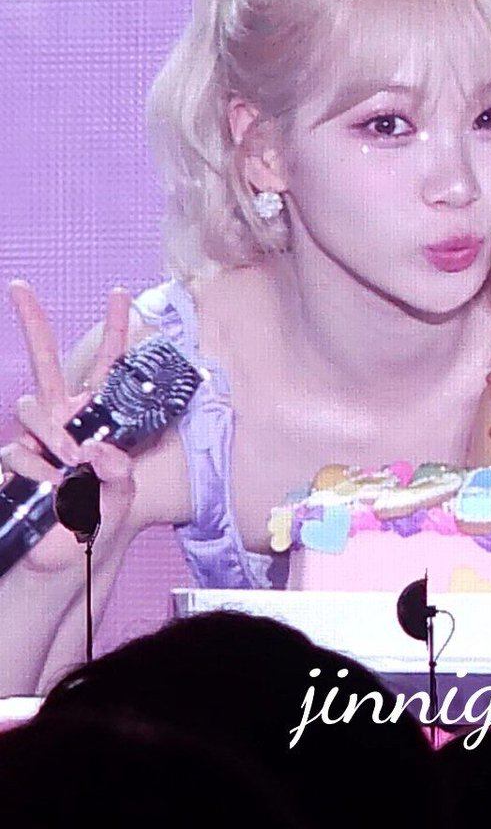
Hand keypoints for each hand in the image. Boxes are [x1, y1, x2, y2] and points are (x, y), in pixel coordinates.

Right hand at [1, 281, 136, 570]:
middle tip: (19, 286)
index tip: (121, 294)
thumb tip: (93, 449)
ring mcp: (37, 437)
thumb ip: (118, 470)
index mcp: (99, 416)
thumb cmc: (100, 519)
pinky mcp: (17, 462)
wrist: (69, 556)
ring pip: (31, 408)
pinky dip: (35, 467)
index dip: (116, 330)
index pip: (109, 366)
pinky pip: (17, 450)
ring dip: (53, 432)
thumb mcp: (122, 493)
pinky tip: (51, 485)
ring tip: (72, 463)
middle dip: (32, 321)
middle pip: (44, 360)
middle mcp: (65, 417)